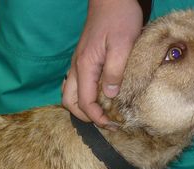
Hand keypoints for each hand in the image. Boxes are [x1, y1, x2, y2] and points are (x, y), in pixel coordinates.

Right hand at [62, 0, 142, 126]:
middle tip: (106, 122)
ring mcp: (78, 64)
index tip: (112, 124)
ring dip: (83, 107)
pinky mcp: (83, 60)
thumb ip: (115, 71)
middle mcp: (77, 68)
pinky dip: (85, 96)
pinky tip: (101, 96)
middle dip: (86, 117)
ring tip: (103, 112)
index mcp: (85, 67)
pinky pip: (77, 85)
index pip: (84, 103)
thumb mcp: (123, 45)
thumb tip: (110, 95)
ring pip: (71, 95)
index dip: (97, 117)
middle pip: (70, 103)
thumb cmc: (119, 19)